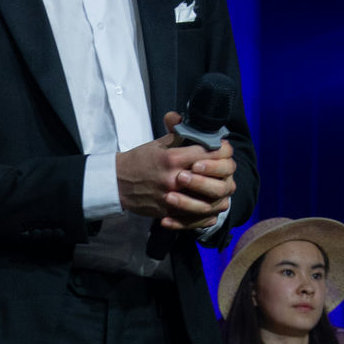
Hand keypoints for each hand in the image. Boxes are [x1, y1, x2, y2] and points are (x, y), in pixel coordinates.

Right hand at [115, 113, 235, 231]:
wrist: (116, 183)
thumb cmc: (138, 161)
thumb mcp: (158, 144)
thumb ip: (179, 135)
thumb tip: (197, 126)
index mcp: (172, 158)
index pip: (206, 153)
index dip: (221, 150)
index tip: (225, 149)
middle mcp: (174, 178)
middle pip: (210, 178)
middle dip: (222, 172)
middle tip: (227, 169)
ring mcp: (171, 198)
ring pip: (205, 200)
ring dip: (216, 194)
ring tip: (222, 188)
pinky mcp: (167, 212)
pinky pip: (192, 216)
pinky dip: (205, 213)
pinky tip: (212, 207)